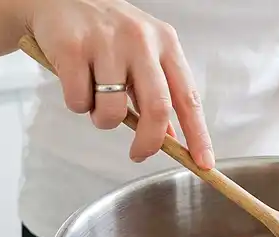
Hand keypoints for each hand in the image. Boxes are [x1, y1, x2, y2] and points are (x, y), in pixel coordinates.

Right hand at [26, 0, 213, 167]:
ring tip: (95, 100)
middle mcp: (141, 40)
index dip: (198, 134)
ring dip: (103, 120)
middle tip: (138, 154)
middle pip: (157, 109)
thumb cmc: (105, 32)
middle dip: (149, 142)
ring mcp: (107, 42)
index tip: (204, 162)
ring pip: (113, 112)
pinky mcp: (74, 48)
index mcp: (165, 43)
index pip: (188, 97)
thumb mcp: (141, 54)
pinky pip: (79, 101)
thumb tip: (170, 137)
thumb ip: (156, 91)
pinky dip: (77, 103)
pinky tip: (74, 80)